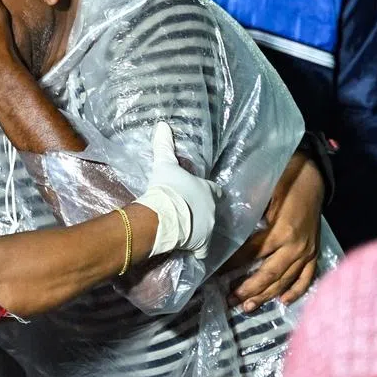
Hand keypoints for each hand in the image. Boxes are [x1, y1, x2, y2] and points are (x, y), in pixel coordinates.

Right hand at [135, 122, 220, 258]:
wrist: (163, 216)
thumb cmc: (167, 188)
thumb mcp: (164, 164)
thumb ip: (165, 146)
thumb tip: (162, 125)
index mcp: (208, 191)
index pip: (215, 191)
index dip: (208, 192)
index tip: (200, 193)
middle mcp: (213, 210)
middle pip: (211, 210)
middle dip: (202, 211)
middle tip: (189, 211)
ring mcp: (208, 229)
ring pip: (207, 230)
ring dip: (199, 229)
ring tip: (186, 229)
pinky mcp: (202, 245)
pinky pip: (202, 251)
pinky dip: (197, 251)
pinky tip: (189, 250)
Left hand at [228, 152, 322, 311]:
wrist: (315, 177)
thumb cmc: (286, 181)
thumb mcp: (265, 192)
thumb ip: (249, 209)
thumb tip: (228, 225)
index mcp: (281, 231)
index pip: (251, 254)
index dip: (233, 265)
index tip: (216, 274)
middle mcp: (296, 247)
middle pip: (269, 274)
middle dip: (249, 290)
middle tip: (230, 300)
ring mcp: (308, 252)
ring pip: (286, 280)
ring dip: (267, 295)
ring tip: (248, 306)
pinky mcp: (315, 253)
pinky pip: (307, 277)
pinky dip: (296, 291)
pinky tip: (283, 301)